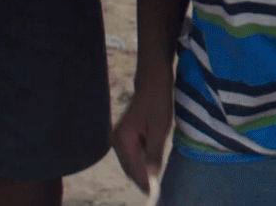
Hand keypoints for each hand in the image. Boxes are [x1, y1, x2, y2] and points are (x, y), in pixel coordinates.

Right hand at [110, 75, 172, 190]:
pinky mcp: (123, 136)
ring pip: (130, 162)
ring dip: (142, 171)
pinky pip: (132, 154)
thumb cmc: (158, 102)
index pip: (134, 169)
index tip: (153, 193)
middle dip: (142, 179)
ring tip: (155, 180)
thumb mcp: (160, 128)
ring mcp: (118, 138)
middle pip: (129, 168)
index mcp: (123, 139)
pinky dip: (141, 161)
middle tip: (155, 190)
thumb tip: (152, 175)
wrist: (153, 82)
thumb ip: (154, 152)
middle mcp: (116, 140)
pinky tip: (152, 163)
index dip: (144, 182)